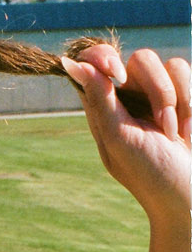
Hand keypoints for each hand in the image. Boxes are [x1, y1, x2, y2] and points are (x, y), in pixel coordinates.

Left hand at [61, 44, 190, 222]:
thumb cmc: (149, 173)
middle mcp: (130, 95)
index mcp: (104, 106)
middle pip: (141, 59)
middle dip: (159, 91)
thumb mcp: (120, 138)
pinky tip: (187, 132)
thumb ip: (100, 100)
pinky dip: (191, 104)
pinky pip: (187, 72)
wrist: (189, 195)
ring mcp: (158, 94)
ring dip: (178, 102)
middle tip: (162, 125)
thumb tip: (71, 63)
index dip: (102, 57)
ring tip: (174, 134)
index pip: (93, 62)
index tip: (116, 74)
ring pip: (170, 65)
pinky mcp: (184, 96)